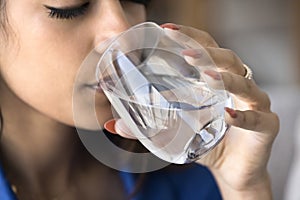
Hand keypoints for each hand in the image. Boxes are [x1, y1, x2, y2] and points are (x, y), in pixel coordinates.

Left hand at [160, 23, 278, 198]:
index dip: (190, 37)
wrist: (231, 170)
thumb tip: (114, 124)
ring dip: (225, 78)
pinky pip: (257, 118)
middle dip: (206, 52)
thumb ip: (148, 126)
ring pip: (244, 83)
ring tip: (206, 76)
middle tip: (184, 52)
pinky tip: (228, 116)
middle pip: (227, 58)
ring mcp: (255, 103)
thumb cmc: (206, 142)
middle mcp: (237, 85)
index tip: (166, 30)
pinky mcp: (266, 126)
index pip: (206, 49)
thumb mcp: (176, 131)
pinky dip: (243, 117)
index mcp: (217, 79)